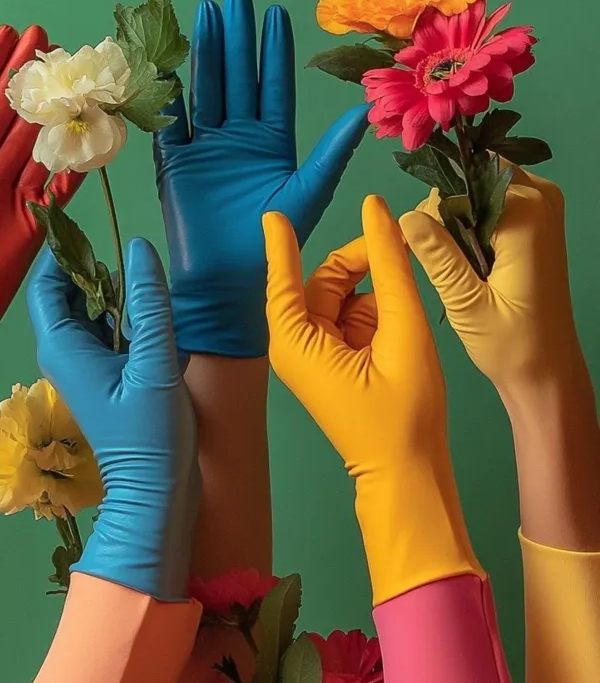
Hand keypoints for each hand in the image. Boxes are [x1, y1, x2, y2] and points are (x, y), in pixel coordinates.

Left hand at [0, 26, 80, 453]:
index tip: (9, 35)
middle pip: (7, 119)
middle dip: (27, 81)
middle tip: (49, 42)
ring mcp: (5, 201)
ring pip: (35, 147)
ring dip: (54, 113)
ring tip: (74, 78)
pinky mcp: (30, 228)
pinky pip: (56, 188)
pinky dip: (74, 164)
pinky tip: (90, 135)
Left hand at [27, 239, 198, 600]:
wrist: (157, 491)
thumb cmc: (151, 434)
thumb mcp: (155, 363)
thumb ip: (148, 303)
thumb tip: (138, 246)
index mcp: (63, 345)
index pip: (45, 283)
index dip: (63, 251)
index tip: (92, 227)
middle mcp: (66, 352)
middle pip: (70, 294)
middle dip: (98, 272)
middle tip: (134, 262)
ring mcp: (85, 365)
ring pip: (93, 312)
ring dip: (119, 297)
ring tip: (149, 291)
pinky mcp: (106, 377)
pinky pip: (110, 333)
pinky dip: (129, 320)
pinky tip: (156, 323)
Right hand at [154, 0, 368, 357]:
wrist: (229, 286)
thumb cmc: (273, 244)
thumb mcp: (309, 194)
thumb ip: (331, 153)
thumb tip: (364, 111)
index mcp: (272, 143)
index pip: (273, 87)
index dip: (273, 52)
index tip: (275, 13)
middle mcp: (239, 139)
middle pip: (236, 78)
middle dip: (236, 37)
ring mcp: (206, 149)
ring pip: (205, 91)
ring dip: (205, 54)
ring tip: (206, 13)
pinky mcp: (175, 165)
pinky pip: (172, 124)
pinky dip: (169, 97)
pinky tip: (168, 65)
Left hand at [264, 197, 479, 603]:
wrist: (408, 471)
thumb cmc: (402, 412)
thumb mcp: (403, 330)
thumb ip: (391, 266)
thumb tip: (377, 211)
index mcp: (297, 342)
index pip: (283, 280)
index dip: (283, 245)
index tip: (275, 212)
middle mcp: (297, 345)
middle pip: (322, 281)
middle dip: (361, 265)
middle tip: (400, 249)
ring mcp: (315, 354)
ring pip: (342, 296)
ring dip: (374, 291)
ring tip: (406, 308)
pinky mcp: (333, 360)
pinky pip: (351, 318)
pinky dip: (377, 312)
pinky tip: (400, 327)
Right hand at [399, 170, 583, 399]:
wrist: (547, 370)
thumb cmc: (511, 344)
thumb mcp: (466, 303)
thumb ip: (438, 256)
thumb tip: (406, 215)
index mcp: (526, 214)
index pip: (463, 179)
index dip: (434, 205)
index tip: (418, 241)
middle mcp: (540, 199)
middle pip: (472, 176)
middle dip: (444, 208)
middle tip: (432, 256)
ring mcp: (542, 208)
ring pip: (479, 188)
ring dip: (455, 218)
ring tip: (448, 263)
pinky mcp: (536, 222)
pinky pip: (491, 204)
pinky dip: (470, 225)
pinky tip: (462, 261)